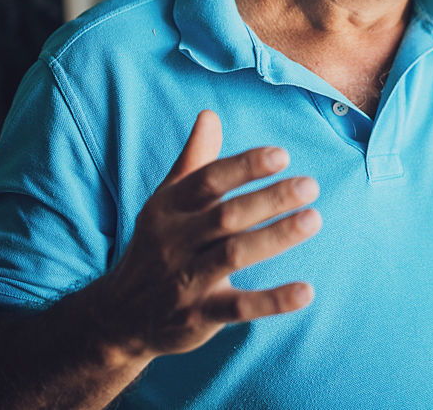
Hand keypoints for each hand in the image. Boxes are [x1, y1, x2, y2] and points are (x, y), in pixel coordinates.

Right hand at [95, 110, 319, 361]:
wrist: (119, 316)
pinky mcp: (198, 317)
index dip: (244, 166)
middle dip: (269, 199)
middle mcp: (175, 241)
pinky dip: (273, 301)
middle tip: (310, 185)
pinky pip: (238, 309)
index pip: (208, 180)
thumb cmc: (157, 245)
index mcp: (170, 208)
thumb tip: (209, 114)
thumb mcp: (166, 202)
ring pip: (233, 255)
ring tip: (313, 219)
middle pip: (225, 216)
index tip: (282, 155)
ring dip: (275, 237)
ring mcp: (185, 280)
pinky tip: (306, 291)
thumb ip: (194, 161)